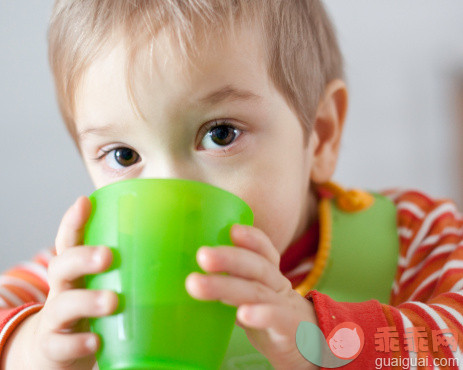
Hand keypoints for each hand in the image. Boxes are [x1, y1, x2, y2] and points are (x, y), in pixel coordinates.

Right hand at [2, 197, 117, 369]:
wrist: (55, 350)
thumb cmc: (91, 308)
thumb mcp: (105, 282)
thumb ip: (130, 263)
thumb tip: (177, 234)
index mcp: (77, 269)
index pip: (71, 239)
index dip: (75, 221)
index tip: (85, 202)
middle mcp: (64, 288)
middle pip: (63, 265)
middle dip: (83, 257)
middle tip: (107, 255)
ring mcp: (57, 318)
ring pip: (63, 305)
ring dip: (86, 301)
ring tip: (111, 301)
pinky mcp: (55, 347)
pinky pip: (61, 345)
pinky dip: (77, 343)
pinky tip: (95, 342)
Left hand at [185, 224, 317, 369]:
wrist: (310, 345)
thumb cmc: (273, 316)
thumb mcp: (255, 296)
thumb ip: (232, 285)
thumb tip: (195, 276)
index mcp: (269, 274)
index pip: (263, 250)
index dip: (251, 238)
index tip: (232, 229)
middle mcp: (277, 285)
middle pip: (256, 266)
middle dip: (229, 258)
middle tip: (202, 255)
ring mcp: (284, 306)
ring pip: (256, 291)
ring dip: (226, 286)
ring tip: (197, 284)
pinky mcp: (290, 329)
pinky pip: (276, 319)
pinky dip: (261, 314)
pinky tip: (243, 314)